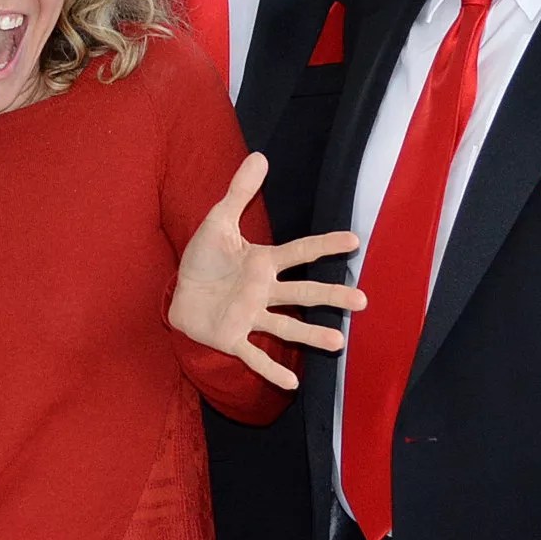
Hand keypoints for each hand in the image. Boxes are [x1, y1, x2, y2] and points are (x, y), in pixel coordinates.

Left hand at [168, 152, 365, 390]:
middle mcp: (263, 292)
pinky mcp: (232, 337)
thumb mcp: (218, 221)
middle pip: (302, 293)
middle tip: (362, 300)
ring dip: (311, 336)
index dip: (325, 245)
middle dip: (330, 296)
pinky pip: (254, 355)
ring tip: (339, 342)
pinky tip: (290, 384)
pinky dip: (270, 369)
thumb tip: (260, 155)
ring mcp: (250, 317)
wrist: (177, 291)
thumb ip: (239, 192)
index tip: (355, 240)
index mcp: (262, 263)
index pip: (300, 251)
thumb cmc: (203, 259)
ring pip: (286, 326)